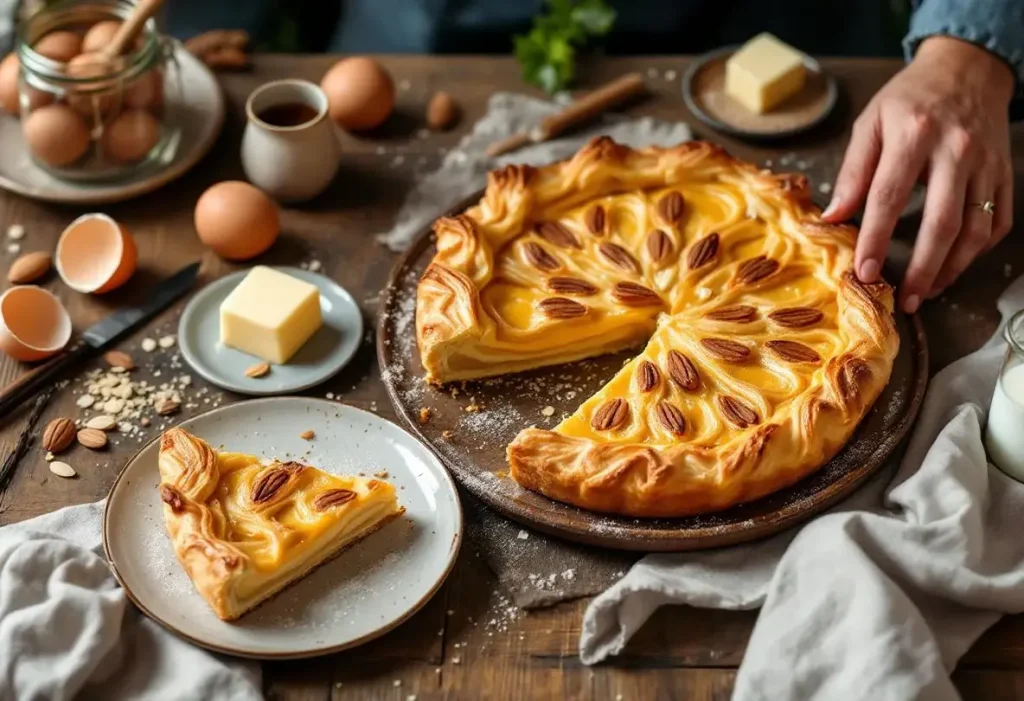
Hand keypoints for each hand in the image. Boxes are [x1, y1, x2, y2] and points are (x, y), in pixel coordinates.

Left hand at [822, 36, 1014, 312]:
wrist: (967, 69)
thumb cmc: (910, 99)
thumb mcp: (870, 123)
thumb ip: (852, 171)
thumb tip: (833, 217)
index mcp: (915, 134)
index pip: (890, 196)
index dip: (876, 239)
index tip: (865, 271)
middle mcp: (957, 151)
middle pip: (942, 222)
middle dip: (923, 268)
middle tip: (906, 299)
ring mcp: (987, 165)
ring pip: (976, 229)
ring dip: (953, 268)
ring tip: (929, 292)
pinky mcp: (1005, 174)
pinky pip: (999, 222)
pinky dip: (979, 251)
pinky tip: (955, 266)